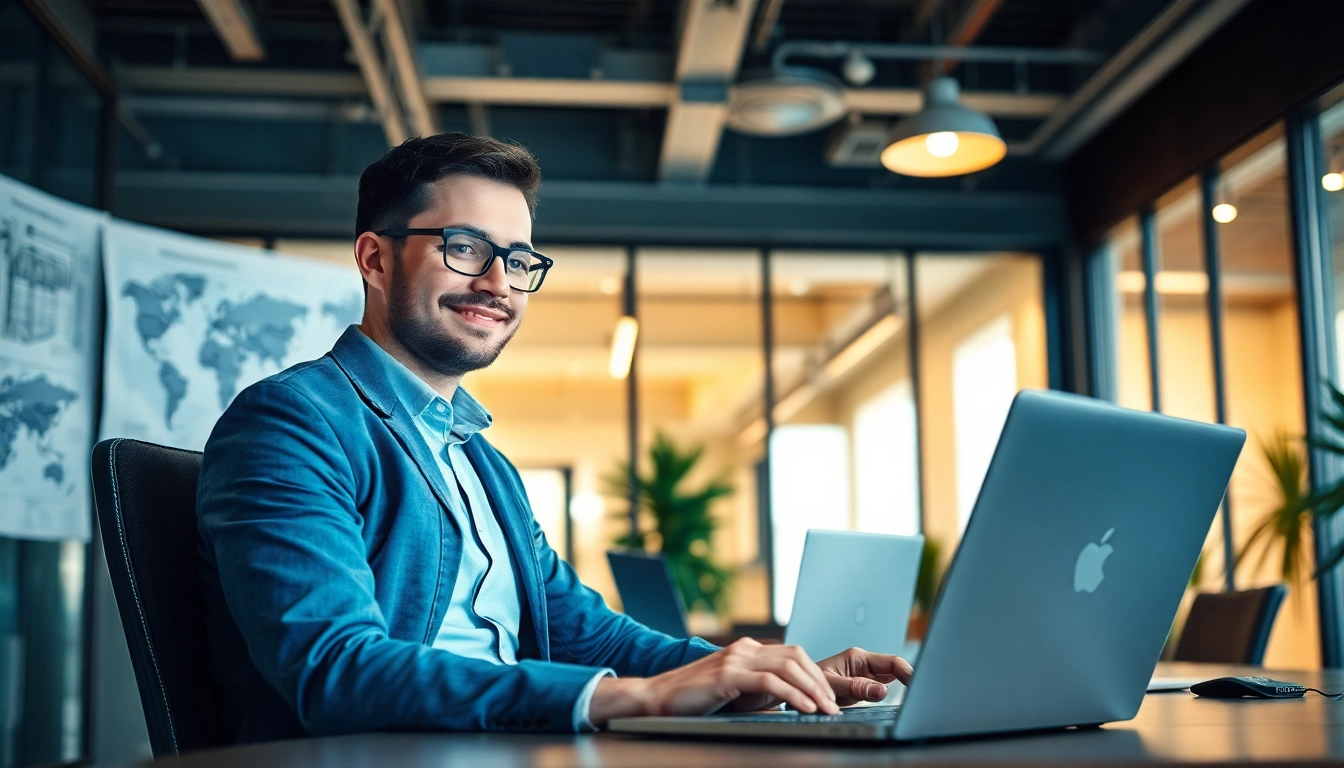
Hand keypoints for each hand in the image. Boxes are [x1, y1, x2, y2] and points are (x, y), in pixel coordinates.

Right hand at [587, 638, 838, 725]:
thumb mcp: (734, 690)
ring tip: (825, 709)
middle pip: (796, 657)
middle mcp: (744, 649)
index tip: (828, 697)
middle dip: (819, 682)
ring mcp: (735, 659)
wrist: (657, 698)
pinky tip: (804, 708)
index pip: (792, 655)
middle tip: (833, 705)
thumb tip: (789, 700)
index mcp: (747, 650)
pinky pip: (769, 682)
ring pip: (787, 667)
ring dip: (812, 689)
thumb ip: (758, 689)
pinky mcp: (728, 675)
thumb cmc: (694, 699)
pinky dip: (792, 695)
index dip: (815, 675)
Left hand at [815, 647, 913, 704]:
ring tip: (917, 696)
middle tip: (922, 693)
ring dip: (903, 686)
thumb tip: (882, 690)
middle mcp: (864, 663)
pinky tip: (902, 700)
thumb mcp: (832, 686)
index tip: (919, 683)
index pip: (891, 662)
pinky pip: (883, 687)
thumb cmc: (810, 682)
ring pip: (892, 678)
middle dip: (910, 678)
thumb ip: (856, 687)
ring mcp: (865, 673)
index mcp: (858, 657)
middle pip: (895, 669)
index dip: (908, 672)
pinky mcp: (864, 684)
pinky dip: (892, 693)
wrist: (799, 687)